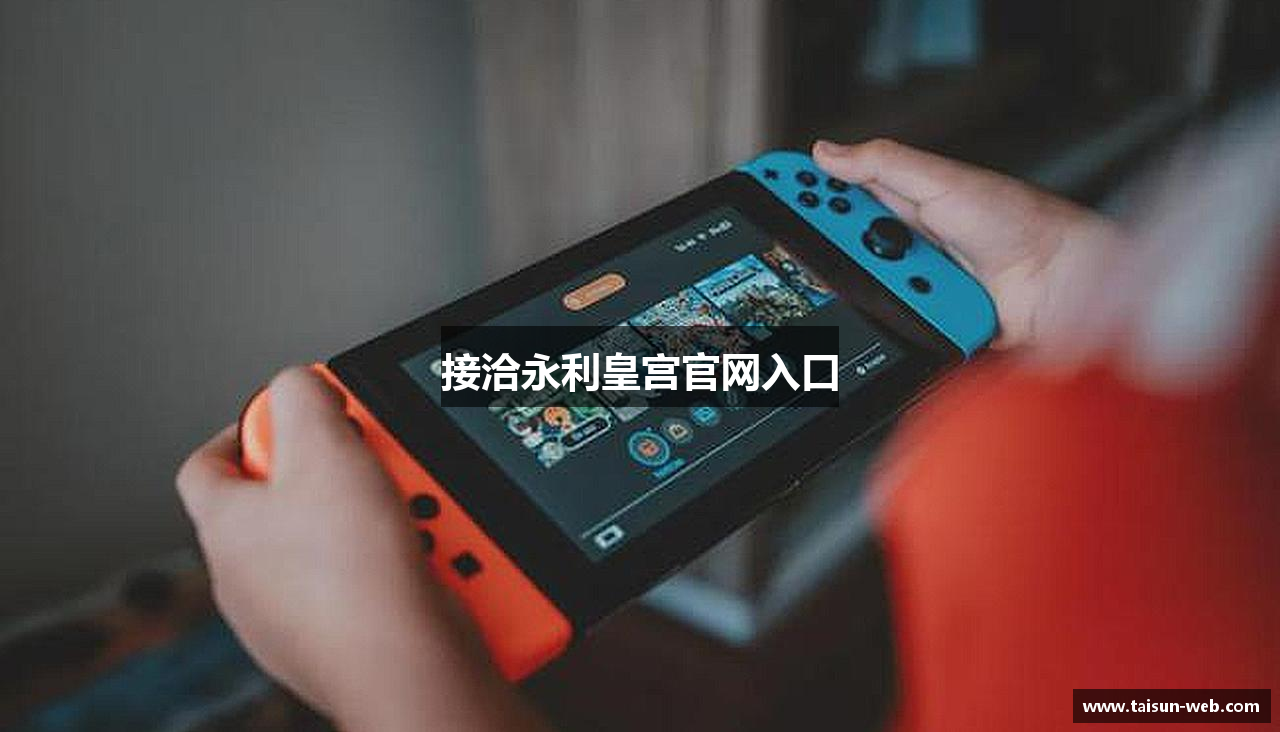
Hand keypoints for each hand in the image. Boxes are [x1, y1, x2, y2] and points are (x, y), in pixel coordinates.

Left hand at [177, 367, 548, 731]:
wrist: (406, 663)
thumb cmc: (354, 575)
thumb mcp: (324, 446)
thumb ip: (303, 397)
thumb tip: (296, 386)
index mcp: (226, 528)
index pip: (209, 465)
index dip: (249, 429)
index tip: (294, 415)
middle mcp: (252, 577)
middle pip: (293, 498)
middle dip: (347, 470)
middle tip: (377, 459)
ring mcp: (299, 614)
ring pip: (344, 540)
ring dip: (388, 515)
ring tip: (418, 510)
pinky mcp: (348, 639)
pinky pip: (377, 582)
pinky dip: (408, 562)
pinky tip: (435, 555)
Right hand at [813, 139, 1124, 356]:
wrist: (1063, 286)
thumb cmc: (1020, 224)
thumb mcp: (942, 182)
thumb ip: (883, 164)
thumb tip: (828, 152)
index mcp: (903, 203)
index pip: (837, 196)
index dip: (802, 194)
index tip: (767, 190)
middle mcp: (903, 245)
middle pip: (839, 247)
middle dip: (824, 246)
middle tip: (804, 241)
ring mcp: (911, 286)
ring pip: (860, 290)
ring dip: (871, 284)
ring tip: (902, 274)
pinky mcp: (922, 324)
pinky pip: (888, 325)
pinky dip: (890, 319)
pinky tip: (909, 306)